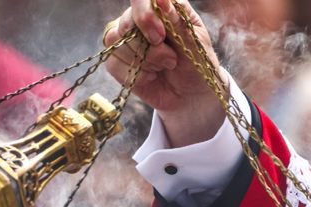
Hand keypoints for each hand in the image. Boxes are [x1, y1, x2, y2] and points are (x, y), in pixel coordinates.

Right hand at [104, 0, 225, 146]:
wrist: (193, 95)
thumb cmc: (197, 65)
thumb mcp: (194, 43)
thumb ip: (176, 21)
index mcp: (161, 8)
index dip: (145, 16)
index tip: (160, 36)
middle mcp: (140, 20)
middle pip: (126, 22)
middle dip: (150, 47)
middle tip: (172, 60)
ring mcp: (126, 39)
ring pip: (117, 42)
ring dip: (146, 61)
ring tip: (165, 67)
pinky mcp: (117, 61)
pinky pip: (113, 63)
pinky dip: (138, 74)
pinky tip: (152, 76)